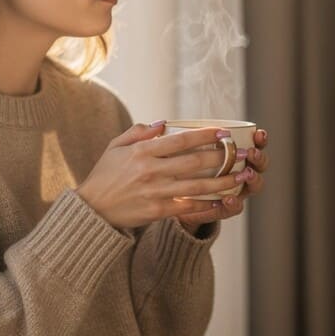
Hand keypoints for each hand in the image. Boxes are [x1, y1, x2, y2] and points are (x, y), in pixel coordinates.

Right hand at [75, 123, 243, 229]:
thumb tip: (164, 124)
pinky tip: (224, 200)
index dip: (205, 135)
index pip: (180, 140)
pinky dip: (208, 204)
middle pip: (195, 162)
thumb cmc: (104, 175)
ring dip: (223, 181)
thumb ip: (139, 132)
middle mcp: (151, 171)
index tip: (223, 132)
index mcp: (142, 152)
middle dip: (222, 157)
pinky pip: (188, 206)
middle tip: (242, 153)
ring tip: (242, 176)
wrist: (92, 210)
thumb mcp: (115, 147)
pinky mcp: (157, 211)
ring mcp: (155, 193)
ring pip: (197, 186)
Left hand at [176, 128, 269, 233]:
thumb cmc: (176, 170)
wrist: (171, 202)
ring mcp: (234, 190)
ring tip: (246, 174)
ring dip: (253, 179)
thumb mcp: (176, 152)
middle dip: (259, 157)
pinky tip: (227, 199)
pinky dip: (233, 203)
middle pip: (259, 163)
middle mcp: (238, 170)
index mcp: (232, 152)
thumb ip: (172, 138)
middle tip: (252, 153)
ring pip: (253, 185)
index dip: (259, 138)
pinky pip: (235, 207)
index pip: (253, 143)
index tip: (258, 133)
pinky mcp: (224, 208)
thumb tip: (161, 123)